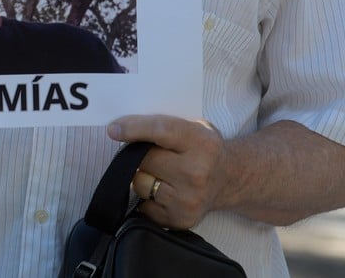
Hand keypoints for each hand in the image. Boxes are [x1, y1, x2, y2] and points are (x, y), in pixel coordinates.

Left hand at [107, 115, 226, 229]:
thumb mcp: (193, 126)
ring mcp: (188, 199)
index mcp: (200, 143)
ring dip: (142, 176)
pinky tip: (164, 189)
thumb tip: (121, 128)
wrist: (231, 179)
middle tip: (150, 153)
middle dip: (138, 154)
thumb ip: (162, 125)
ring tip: (160, 172)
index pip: (160, 130)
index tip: (113, 130)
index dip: (134, 128)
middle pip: (144, 160)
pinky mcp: (180, 219)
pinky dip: (147, 196)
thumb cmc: (205, 148)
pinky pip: (143, 205)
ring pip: (139, 183)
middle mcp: (196, 173)